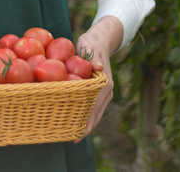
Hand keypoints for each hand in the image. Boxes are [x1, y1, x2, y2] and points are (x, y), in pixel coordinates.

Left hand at [73, 16, 123, 139]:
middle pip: (97, 114)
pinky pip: (94, 107)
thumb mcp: (89, 46)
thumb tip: (98, 66)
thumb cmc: (91, 43)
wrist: (100, 39)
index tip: (78, 135)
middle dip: (86, 128)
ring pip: (96, 112)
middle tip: (71, 139)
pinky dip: (87, 115)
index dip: (87, 122)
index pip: (95, 107)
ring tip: (72, 134)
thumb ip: (92, 56)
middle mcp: (107, 90)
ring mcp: (105, 92)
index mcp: (105, 83)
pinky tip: (76, 120)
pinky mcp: (101, 91)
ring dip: (86, 123)